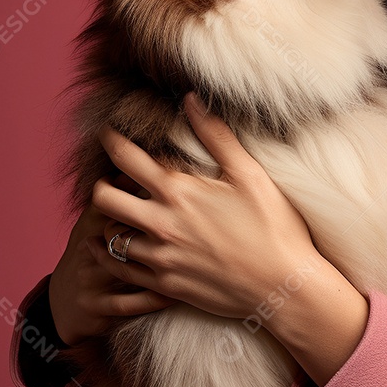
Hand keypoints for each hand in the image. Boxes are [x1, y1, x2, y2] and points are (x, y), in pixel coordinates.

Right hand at [49, 178, 176, 345]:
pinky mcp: (96, 307)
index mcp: (91, 222)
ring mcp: (90, 279)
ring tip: (194, 258)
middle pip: (120, 230)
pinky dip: (155, 298)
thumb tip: (145, 163)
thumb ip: (120, 196)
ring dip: (160, 265)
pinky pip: (130, 303)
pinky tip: (178, 293)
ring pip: (125, 268)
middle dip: (154, 229)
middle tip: (189, 227)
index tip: (177, 189)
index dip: (145, 192)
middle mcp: (87, 248)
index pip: (116, 198)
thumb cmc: (92, 252)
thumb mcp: (95, 223)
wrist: (64, 302)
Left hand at [91, 93, 325, 322]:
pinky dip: (111, 257)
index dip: (111, 140)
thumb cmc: (274, 228)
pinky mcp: (165, 285)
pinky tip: (116, 250)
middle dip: (104, 184)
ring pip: (109, 236)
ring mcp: (160, 257)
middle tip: (116, 181)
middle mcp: (161, 224)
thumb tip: (191, 100)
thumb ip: (217, 136)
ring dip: (112, 222)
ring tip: (123, 215)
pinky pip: (121, 270)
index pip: (125, 158)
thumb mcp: (250, 175)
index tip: (109, 133)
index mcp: (179, 191)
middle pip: (104, 198)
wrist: (283, 287)